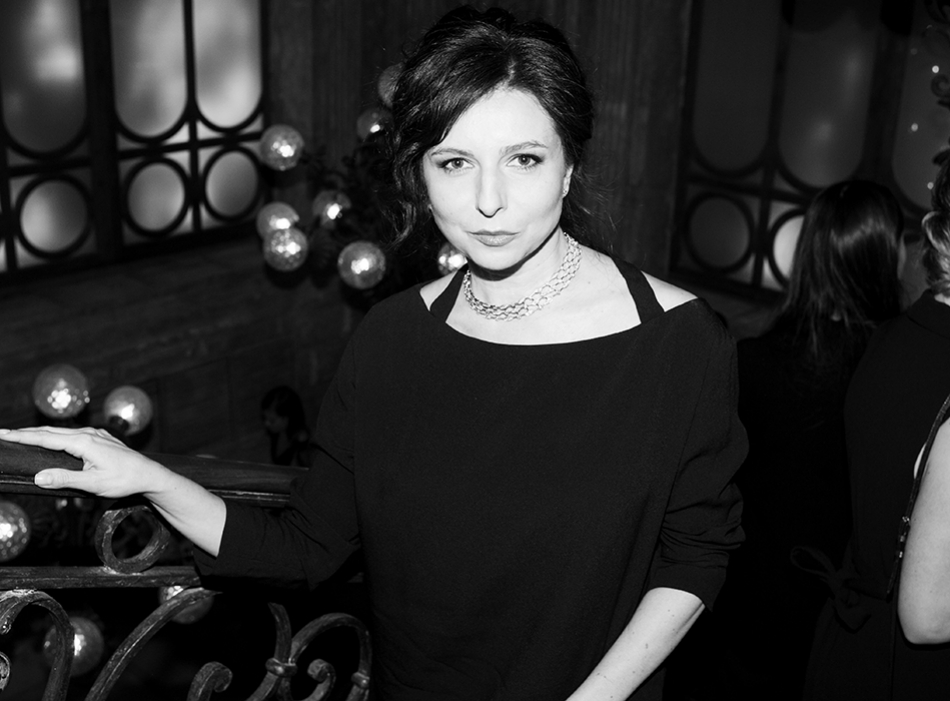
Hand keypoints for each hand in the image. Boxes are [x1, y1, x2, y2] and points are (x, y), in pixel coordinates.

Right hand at [0, 426, 166, 498]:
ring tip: (21, 435)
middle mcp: (88, 434)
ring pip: (61, 432)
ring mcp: (95, 435)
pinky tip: (51, 439)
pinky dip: (56, 435)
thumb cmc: (124, 480)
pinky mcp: (100, 439)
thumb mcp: (94, 484)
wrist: (149, 474)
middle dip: (25, 432)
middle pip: (50, 431)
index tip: (3, 434)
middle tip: (4, 434)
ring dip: (40, 433)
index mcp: (84, 443)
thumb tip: (38, 477)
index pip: (45, 437)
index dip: (22, 436)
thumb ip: (65, 479)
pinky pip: (72, 434)